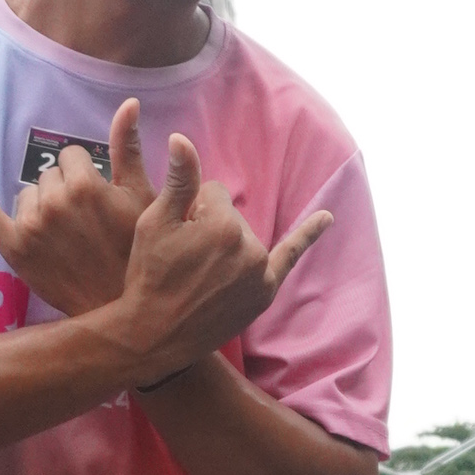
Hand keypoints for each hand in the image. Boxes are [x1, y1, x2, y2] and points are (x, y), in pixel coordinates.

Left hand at [0, 99, 154, 319]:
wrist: (117, 305)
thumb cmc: (135, 248)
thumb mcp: (141, 196)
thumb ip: (128, 147)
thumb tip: (127, 102)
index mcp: (85, 186)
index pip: (71, 156)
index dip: (85, 174)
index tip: (97, 199)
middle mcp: (52, 203)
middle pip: (47, 175)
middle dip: (63, 190)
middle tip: (83, 223)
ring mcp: (29, 226)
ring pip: (27, 194)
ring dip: (40, 205)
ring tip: (65, 236)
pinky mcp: (12, 246)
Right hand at [110, 137, 331, 382]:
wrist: (153, 336)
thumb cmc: (147, 276)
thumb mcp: (154, 223)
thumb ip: (179, 180)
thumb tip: (182, 139)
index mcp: (223, 224)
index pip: (212, 192)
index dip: (188, 209)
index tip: (175, 234)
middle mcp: (249, 246)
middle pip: (231, 214)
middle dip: (209, 226)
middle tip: (183, 258)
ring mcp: (260, 272)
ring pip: (244, 235)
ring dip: (227, 242)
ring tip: (198, 273)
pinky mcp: (264, 293)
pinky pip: (291, 256)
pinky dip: (309, 234)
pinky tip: (327, 218)